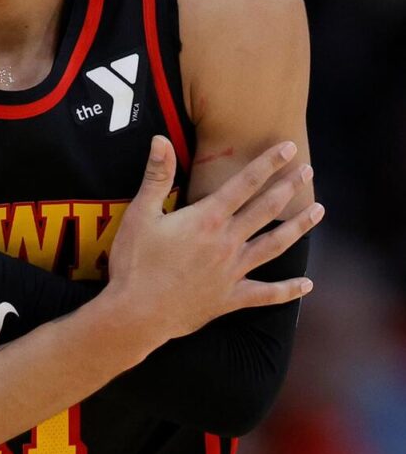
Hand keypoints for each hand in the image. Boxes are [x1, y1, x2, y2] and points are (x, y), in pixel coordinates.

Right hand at [103, 135, 322, 350]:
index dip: (268, 164)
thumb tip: (161, 139)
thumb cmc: (134, 262)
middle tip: (308, 170)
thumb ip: (156, 176)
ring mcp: (231, 272)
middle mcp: (226, 243)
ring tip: (318, 212)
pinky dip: (288, 291)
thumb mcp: (140, 214)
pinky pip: (265, 295)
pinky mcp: (229, 299)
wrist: (136, 314)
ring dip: (298, 227)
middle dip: (289, 187)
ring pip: (274, 246)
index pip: (244, 184)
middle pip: (266, 210)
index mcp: (207, 220)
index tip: (287, 148)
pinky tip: (307, 285)